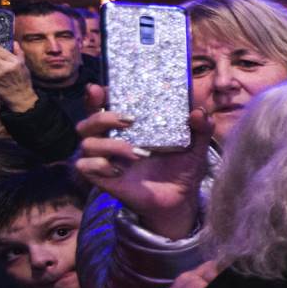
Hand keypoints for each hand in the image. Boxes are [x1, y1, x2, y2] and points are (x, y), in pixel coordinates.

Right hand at [73, 91, 213, 239]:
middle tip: (129, 120)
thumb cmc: (182, 167)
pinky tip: (120, 170)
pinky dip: (99, 165)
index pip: (102, 106)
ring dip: (110, 145)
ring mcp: (107, 160)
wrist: (181, 198)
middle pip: (87, 122)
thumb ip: (201, 127)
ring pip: (87, 144)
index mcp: (129, 127)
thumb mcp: (196, 145)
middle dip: (102, 117)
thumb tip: (199, 112)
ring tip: (139, 153)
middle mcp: (113, 140)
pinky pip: (85, 167)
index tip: (100, 89)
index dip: (95, 96)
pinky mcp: (104, 179)